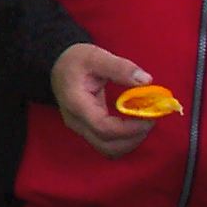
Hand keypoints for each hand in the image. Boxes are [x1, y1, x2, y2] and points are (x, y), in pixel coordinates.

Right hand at [52, 42, 157, 157]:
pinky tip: (133, 126)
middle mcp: (76, 122)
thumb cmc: (76, 60)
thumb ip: (120, 68)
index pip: (104, 128)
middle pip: (107, 146)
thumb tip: (146, 80)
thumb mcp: (96, 56)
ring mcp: (80, 128)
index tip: (150, 117)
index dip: (130, 128)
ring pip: (109, 150)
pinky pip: (108, 145)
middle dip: (134, 138)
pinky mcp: (87, 130)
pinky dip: (124, 141)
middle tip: (150, 121)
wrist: (57, 64)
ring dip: (130, 142)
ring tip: (143, 124)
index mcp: (76, 104)